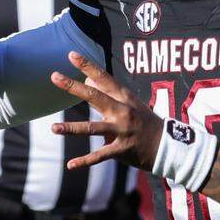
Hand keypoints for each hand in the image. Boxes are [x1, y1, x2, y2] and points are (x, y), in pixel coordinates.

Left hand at [50, 52, 162, 171]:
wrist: (166, 145)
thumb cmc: (143, 120)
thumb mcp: (129, 102)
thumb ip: (108, 92)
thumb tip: (86, 79)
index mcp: (124, 97)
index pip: (103, 78)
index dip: (87, 66)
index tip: (71, 54)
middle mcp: (122, 111)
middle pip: (95, 96)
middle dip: (73, 86)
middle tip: (54, 76)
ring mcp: (121, 131)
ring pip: (93, 128)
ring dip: (72, 128)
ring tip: (53, 127)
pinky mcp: (121, 150)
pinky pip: (100, 156)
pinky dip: (85, 161)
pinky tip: (70, 165)